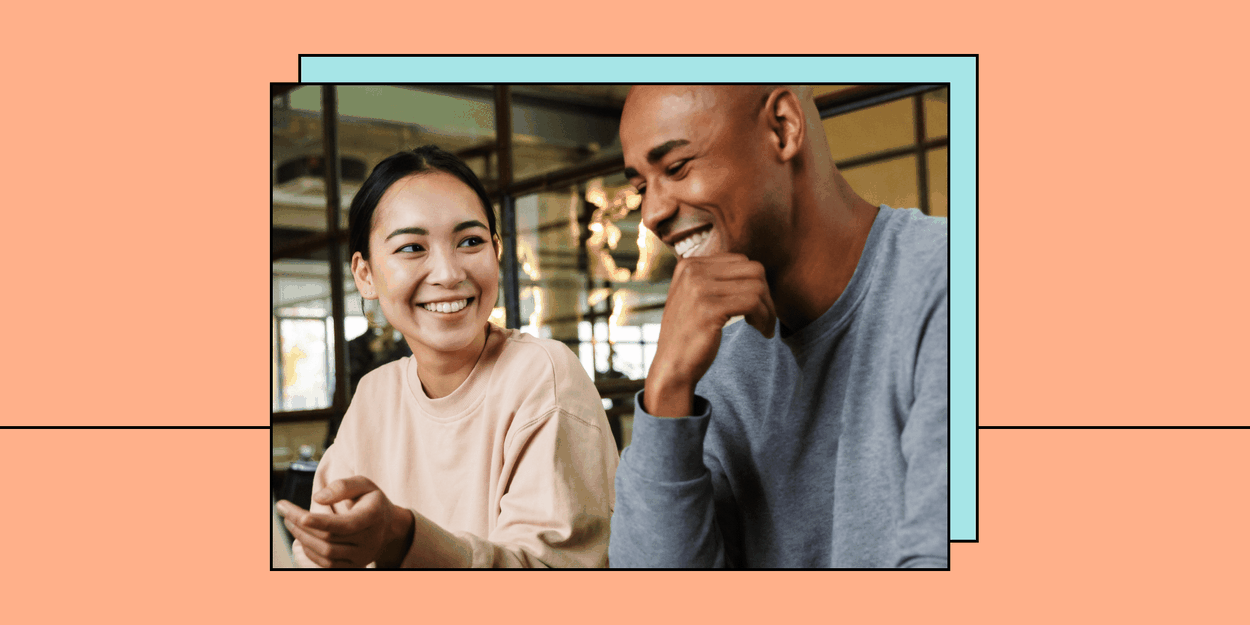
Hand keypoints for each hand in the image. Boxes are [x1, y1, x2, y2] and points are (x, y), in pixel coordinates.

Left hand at [275, 476, 413, 567]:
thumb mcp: (364, 484)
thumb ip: (342, 486)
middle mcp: (370, 541)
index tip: (300, 516)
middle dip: (303, 526)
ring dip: (303, 538)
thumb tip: (317, 498)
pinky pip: (326, 563)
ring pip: (326, 553)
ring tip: (290, 521)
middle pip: (330, 539)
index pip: (345, 525)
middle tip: (285, 510)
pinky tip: (301, 536)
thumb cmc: (371, 501)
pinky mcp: (353, 566)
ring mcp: (362, 557)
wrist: (388, 527)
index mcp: (374, 517)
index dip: (321, 522)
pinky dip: (310, 550)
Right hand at [645, 253, 775, 416]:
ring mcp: (699, 288)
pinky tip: (762, 331)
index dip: (755, 283)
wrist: (671, 367)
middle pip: (752, 269)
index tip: (756, 306)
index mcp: (689, 265)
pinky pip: (753, 303)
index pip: (740, 260)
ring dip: (768, 309)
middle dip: (766, 294)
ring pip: (757, 286)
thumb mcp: (695, 298)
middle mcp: (692, 270)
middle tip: (765, 317)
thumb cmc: (690, 336)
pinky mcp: (709, 308)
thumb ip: (716, 280)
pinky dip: (765, 318)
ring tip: (764, 326)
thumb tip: (756, 272)